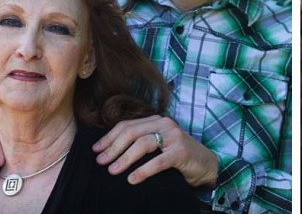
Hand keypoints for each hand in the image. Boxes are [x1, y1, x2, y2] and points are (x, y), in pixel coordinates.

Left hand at [93, 115, 217, 186]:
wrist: (206, 164)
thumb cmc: (178, 157)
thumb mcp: (158, 145)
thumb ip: (141, 143)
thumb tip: (110, 152)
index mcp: (156, 121)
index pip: (127, 126)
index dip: (109, 137)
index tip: (96, 150)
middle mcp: (164, 125)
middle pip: (131, 132)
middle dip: (113, 148)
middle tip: (100, 162)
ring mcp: (174, 137)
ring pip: (143, 144)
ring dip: (124, 158)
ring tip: (112, 171)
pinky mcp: (181, 152)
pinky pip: (158, 161)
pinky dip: (143, 170)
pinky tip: (132, 179)